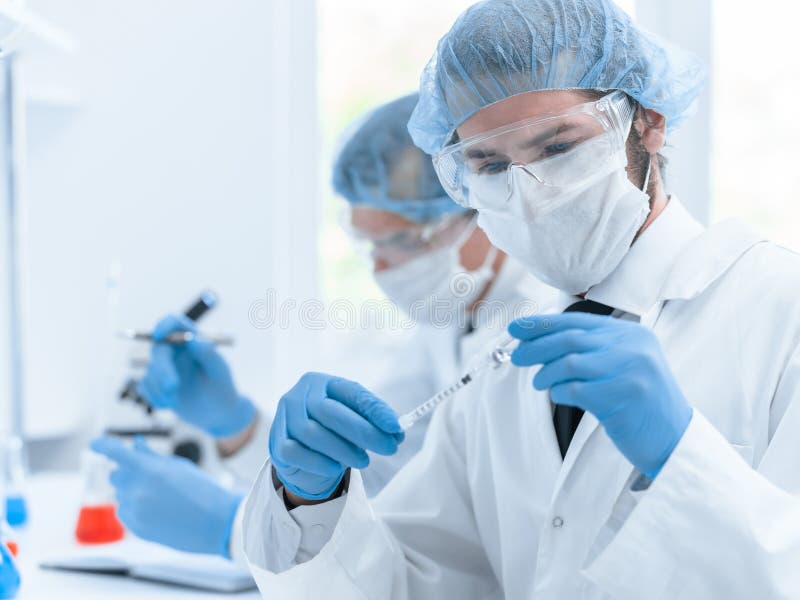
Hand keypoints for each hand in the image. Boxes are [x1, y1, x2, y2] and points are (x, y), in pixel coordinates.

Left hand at [91, 436, 241, 556]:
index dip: (102, 445)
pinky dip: (135, 508)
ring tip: (161, 497)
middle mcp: (136, 490)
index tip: (95, 443)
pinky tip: (158, 510)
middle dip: (127, 471)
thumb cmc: (202, 490)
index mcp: (147, 469)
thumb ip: (152, 456)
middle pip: (115, 474)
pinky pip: (124, 512)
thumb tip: (136, 444)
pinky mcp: (135, 528)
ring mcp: (134, 511)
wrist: (216, 523)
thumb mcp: (178, 466)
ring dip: (133, 491)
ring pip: (120, 494)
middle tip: (149, 475)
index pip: (114, 452)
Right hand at [137, 314, 254, 437]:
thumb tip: (193, 339)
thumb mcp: (219, 371)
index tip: (159, 335)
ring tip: (175, 399)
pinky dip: (155, 397)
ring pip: (150, 371)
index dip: (165, 325)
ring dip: (160, 388)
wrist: (218, 414)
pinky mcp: (156, 384)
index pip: (175, 323)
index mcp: (193, 342)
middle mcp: (176, 351)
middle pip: (159, 349)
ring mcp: (164, 367)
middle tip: (173, 387)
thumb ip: (208, 354)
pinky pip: (144, 387)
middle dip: (163, 369)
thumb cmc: (223, 388)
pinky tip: (169, 404)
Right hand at [269, 372, 404, 500]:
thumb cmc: (330, 427)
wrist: (298, 446)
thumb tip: (397, 433)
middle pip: (330, 412)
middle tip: (388, 447)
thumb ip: (372, 422)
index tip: (396, 426)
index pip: (351, 392)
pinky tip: (336, 468)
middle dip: (363, 431)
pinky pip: (295, 452)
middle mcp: (300, 395)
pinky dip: (318, 461)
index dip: (374, 409)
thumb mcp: (351, 417)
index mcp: (322, 383)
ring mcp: (285, 417)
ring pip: (313, 433)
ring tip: (364, 460)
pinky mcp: (277, 441)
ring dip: (343, 449)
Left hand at [509, 313, 692, 478]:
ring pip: (568, 362)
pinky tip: (559, 396)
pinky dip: (558, 392)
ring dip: (546, 373)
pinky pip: (574, 389)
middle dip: (536, 346)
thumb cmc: (640, 405)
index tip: (516, 329)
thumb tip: (538, 339)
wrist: (674, 441)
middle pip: (569, 338)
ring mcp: (629, 370)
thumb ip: (593, 349)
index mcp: (633, 334)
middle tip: (516, 356)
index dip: (542, 324)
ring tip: (539, 383)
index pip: (578, 321)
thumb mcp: (624, 365)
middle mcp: (633, 347)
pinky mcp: (622, 397)